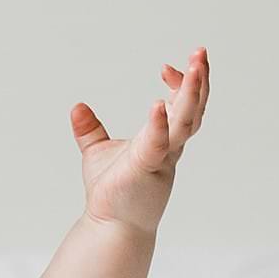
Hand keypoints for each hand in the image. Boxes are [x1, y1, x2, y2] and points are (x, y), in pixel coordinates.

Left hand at [72, 49, 209, 233]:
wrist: (110, 225)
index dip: (182, 85)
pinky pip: (157, 145)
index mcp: (163, 140)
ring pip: (185, 123)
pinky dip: (159, 125)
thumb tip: (77, 107)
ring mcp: (161, 158)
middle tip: (201, 52)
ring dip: (191, 95)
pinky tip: (157, 105)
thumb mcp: (97, 152)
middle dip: (200, 81)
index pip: (183, 106)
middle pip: (194, 109)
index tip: (165, 66)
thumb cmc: (112, 191)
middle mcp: (169, 147)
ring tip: (195, 67)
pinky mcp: (145, 169)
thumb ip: (90, 130)